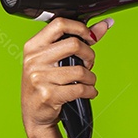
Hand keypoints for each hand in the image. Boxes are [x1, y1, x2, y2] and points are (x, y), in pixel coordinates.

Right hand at [21, 17, 111, 136]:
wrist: (34, 114)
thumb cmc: (46, 83)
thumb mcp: (55, 59)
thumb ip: (79, 41)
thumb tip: (104, 25)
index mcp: (33, 46)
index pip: (59, 24)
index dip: (81, 28)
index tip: (91, 37)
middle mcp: (33, 60)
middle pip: (74, 45)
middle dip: (90, 56)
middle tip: (88, 65)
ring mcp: (39, 77)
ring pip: (81, 70)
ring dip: (91, 78)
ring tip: (87, 82)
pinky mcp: (48, 95)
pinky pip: (81, 88)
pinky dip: (91, 91)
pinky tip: (87, 92)